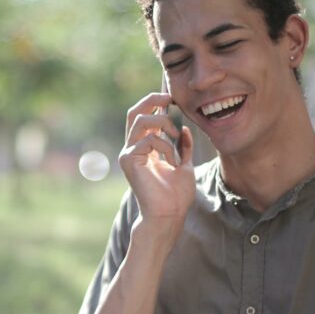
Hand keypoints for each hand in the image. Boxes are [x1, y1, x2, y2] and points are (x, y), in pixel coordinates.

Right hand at [118, 92, 195, 243]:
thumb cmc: (175, 195)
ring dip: (163, 123)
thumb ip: (183, 148)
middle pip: (134, 112)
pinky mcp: (129, 160)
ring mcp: (128, 154)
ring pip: (141, 121)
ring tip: (176, 137)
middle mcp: (133, 148)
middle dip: (152, 100)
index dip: (156, 103)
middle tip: (170, 98)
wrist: (169, 214)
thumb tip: (185, 130)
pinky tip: (172, 161)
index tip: (173, 100)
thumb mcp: (184, 165)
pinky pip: (148, 140)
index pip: (144, 117)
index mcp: (144, 148)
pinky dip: (165, 146)